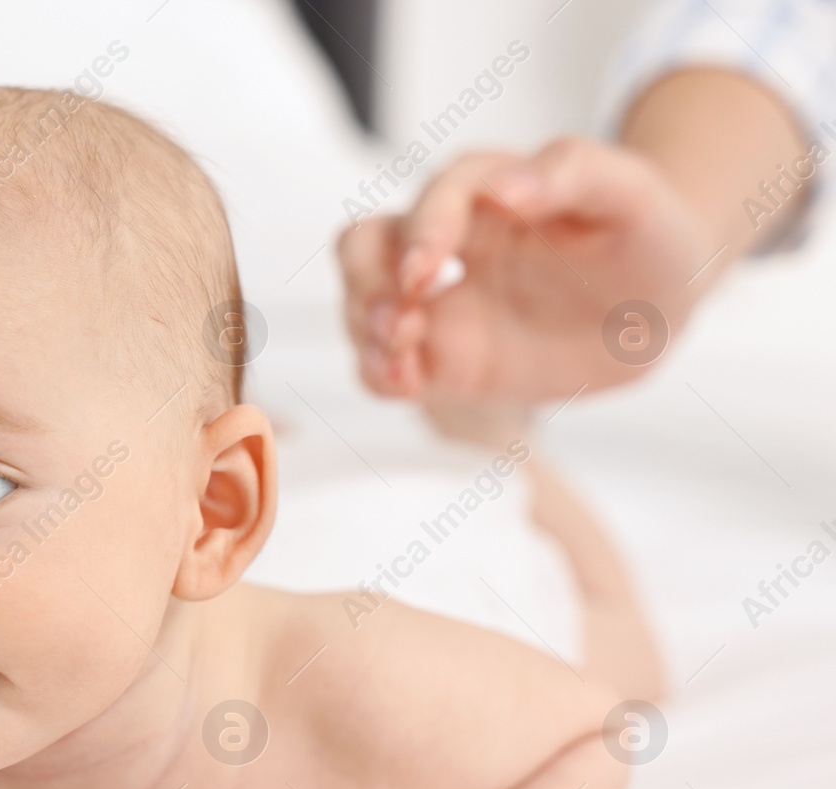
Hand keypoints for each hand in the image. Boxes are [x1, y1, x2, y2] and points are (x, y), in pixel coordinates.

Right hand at [338, 137, 714, 405]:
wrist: (658, 310)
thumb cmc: (645, 239)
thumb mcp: (634, 194)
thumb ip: (573, 172)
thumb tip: (506, 187)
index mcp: (490, 194)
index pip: (437, 197)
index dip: (423, 231)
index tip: (427, 272)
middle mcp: (449, 246)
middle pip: (365, 244)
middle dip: (368, 280)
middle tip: (402, 319)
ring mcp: (440, 305)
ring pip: (363, 305)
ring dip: (367, 331)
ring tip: (403, 361)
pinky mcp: (443, 358)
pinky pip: (384, 366)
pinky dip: (378, 375)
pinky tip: (407, 385)